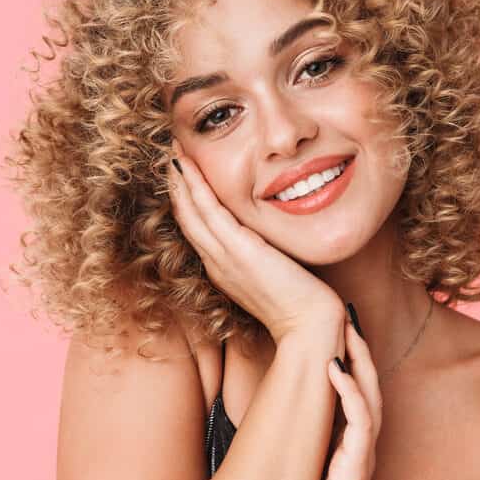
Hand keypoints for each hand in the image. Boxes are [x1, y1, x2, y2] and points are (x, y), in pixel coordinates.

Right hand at [168, 139, 343, 341]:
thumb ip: (265, 256)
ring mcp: (224, 257)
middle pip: (186, 218)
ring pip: (191, 211)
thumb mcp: (274, 275)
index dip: (186, 201)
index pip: (197, 229)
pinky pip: (209, 211)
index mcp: (223, 269)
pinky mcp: (238, 251)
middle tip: (170, 155)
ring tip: (173, 153)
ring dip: (179, 180)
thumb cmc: (300, 304)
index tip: (184, 175)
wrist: (309, 327)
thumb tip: (269, 241)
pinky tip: (187, 166)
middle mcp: (216, 263)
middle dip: (176, 186)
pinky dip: (194, 187)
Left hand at [313, 320, 381, 479]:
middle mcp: (361, 449)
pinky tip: (337, 368)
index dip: (353, 360)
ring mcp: (362, 460)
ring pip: (371, 400)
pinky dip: (351, 392)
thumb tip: (273, 399)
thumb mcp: (299, 461)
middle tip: (349, 319)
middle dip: (362, 352)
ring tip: (347, 333)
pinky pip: (361, 424)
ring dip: (360, 363)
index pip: (358, 393)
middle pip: (371, 389)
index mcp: (349, 445)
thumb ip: (298, 432)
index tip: (341, 329)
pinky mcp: (356, 471)